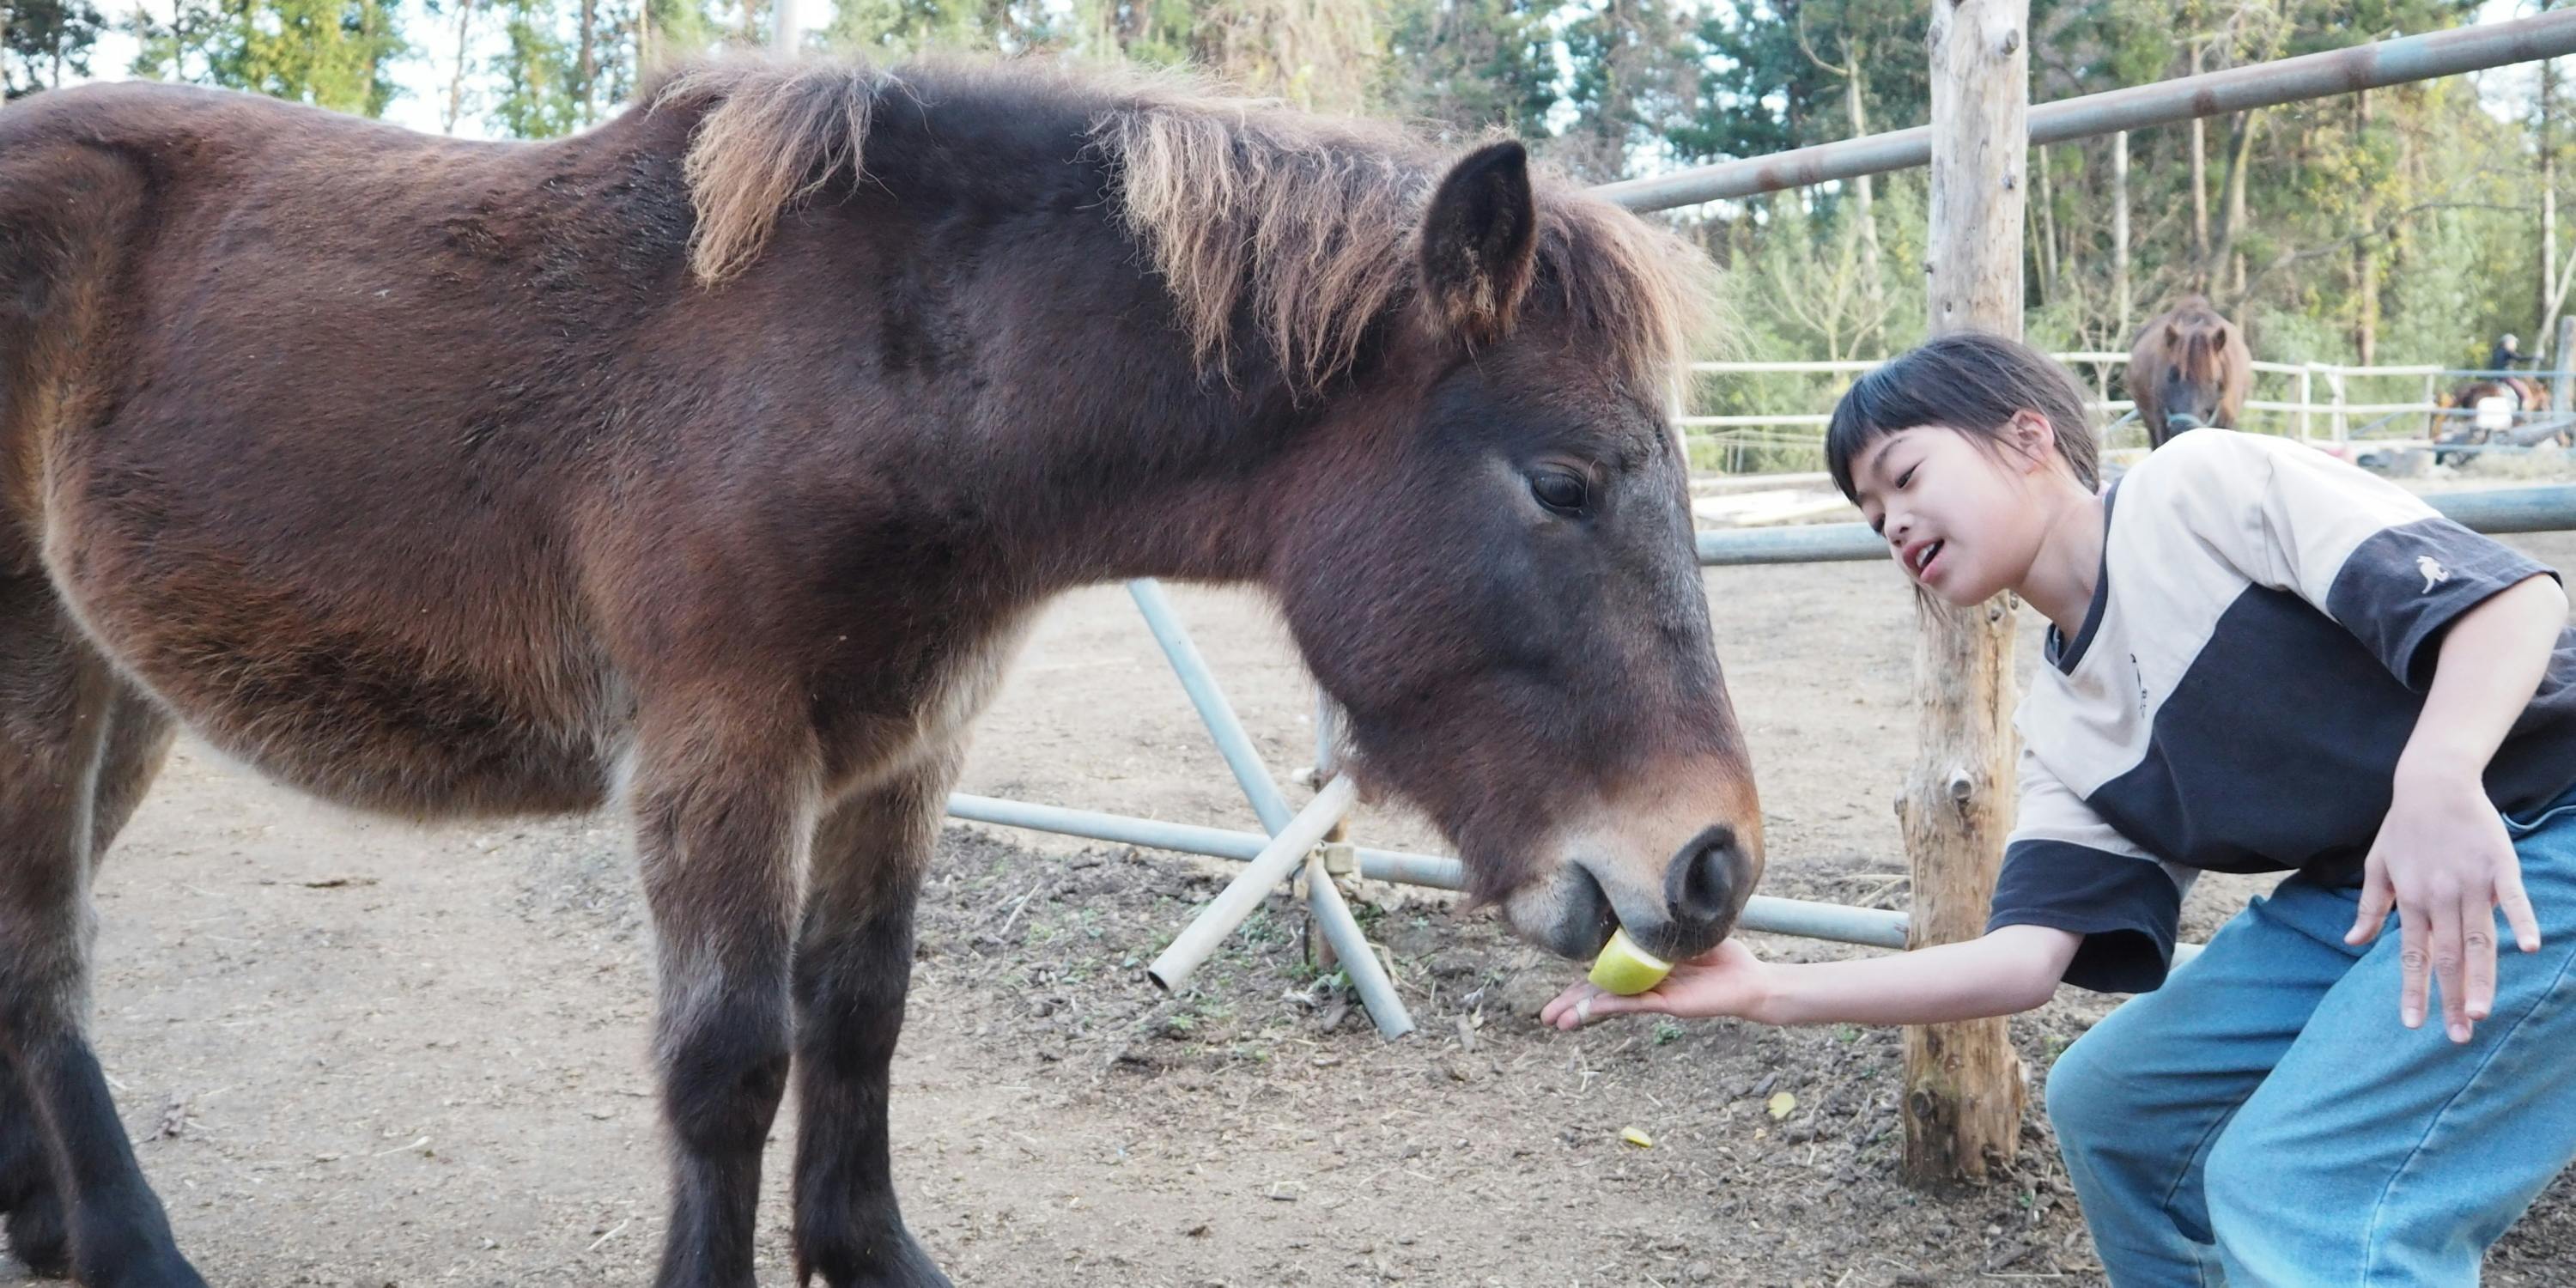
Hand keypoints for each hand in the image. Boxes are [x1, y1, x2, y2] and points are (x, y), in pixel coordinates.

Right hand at [1541, 939, 1771, 1031]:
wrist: (1750, 981)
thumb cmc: (1723, 956)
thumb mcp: (1681, 932)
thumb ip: (1656, 925)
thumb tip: (1627, 905)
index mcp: (1642, 968)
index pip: (1603, 976)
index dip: (1579, 984)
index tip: (1558, 989)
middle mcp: (1643, 983)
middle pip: (1599, 994)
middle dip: (1571, 1004)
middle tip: (1545, 1018)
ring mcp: (1653, 994)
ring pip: (1610, 1003)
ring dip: (1582, 1011)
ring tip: (1557, 1022)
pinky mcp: (1667, 1003)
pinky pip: (1632, 1003)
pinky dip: (1610, 1005)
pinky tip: (1589, 1011)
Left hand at [2346, 770, 2542, 1042]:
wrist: (2432, 782)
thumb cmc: (2403, 826)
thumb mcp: (2376, 866)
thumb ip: (2370, 907)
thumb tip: (2352, 942)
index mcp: (2411, 900)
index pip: (2411, 956)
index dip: (2413, 991)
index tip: (2414, 1025)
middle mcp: (2439, 897)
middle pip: (2447, 957)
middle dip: (2453, 998)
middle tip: (2459, 1036)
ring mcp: (2470, 883)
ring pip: (2478, 939)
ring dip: (2481, 977)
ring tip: (2483, 1012)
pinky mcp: (2499, 867)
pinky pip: (2512, 899)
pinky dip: (2521, 922)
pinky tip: (2528, 948)